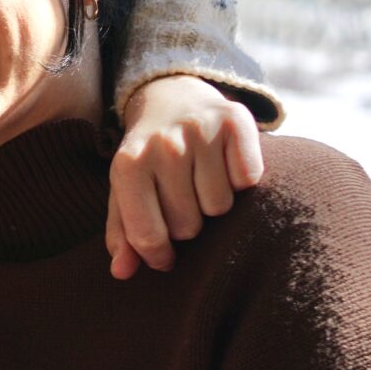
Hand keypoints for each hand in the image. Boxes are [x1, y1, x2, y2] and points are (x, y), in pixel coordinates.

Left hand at [107, 75, 265, 279]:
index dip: (159, 257)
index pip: (148, 235)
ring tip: (202, 180)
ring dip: (214, 203)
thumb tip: (122, 273)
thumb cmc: (148, 158)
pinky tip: (225, 164)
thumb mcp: (125, 190)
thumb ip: (123, 232)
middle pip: (189, 226)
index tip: (165, 258)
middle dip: (187, 224)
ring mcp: (199, 130)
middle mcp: (163, 145)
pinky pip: (249, 179)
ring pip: (220, 206)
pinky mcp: (235, 119)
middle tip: (183, 200)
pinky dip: (242, 179)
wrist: (171, 96)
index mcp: (128, 165)